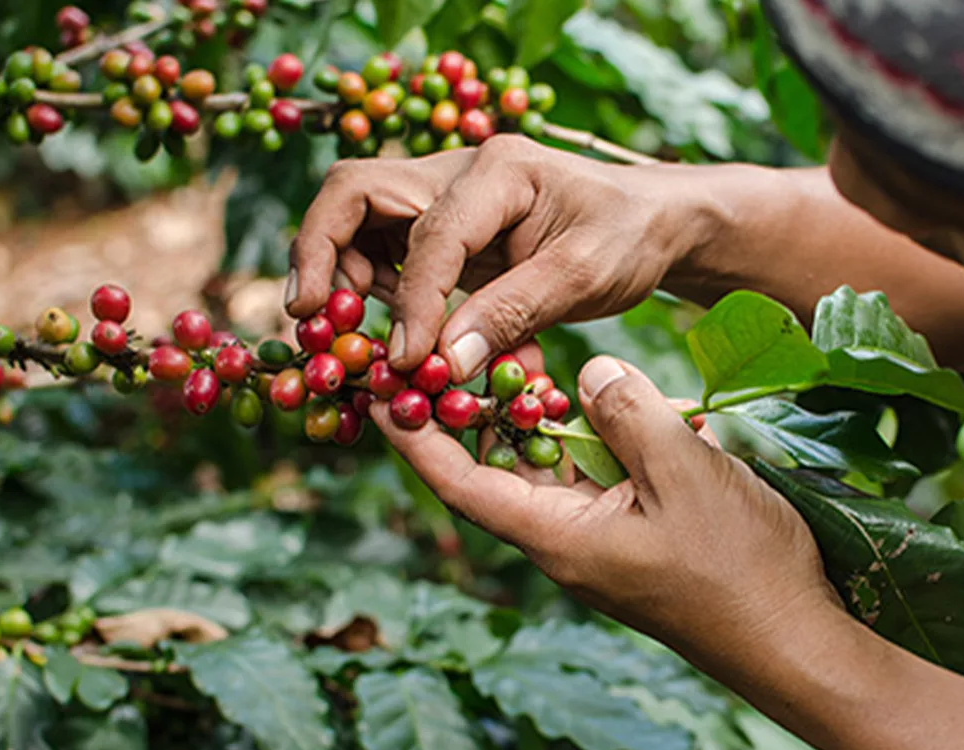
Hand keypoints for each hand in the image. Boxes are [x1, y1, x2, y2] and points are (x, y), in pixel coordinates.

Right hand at [287, 136, 718, 381]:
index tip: (407, 361)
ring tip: (346, 335)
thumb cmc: (629, 238)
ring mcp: (445, 197)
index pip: (430, 232)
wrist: (653, 222)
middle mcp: (457, 172)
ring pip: (358, 221)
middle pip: (355, 193)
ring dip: (342, 276)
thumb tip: (443, 363)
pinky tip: (393, 336)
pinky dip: (376, 292)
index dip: (412, 301)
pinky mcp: (444, 229)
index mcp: (498, 171)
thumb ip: (513, 314)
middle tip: (310, 320)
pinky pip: (386, 252)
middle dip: (321, 253)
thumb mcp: (584, 277)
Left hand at [372, 354, 840, 663]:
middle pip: (498, 469)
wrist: (795, 635)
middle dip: (475, 411)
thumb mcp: (683, 474)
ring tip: (525, 358)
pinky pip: (596, 477)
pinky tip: (610, 401)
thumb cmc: (738, 567)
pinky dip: (593, 437)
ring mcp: (601, 540)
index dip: (417, 438)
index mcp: (558, 536)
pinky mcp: (635, 534)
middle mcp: (566, 540)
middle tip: (457, 348)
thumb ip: (628, 414)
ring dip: (539, 418)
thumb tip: (589, 371)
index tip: (381, 390)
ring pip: (550, 468)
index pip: (462, 483)